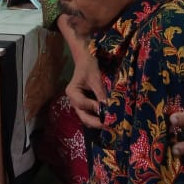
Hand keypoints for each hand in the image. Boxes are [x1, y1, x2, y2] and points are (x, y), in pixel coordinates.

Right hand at [58, 14, 105, 128]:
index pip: (83, 105)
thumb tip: (108, 108)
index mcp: (72, 93)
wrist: (86, 56)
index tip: (107, 111)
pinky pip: (91, 113)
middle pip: (84, 116)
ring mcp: (79, 103)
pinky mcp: (86, 102)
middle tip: (110, 126)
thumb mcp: (95, 78)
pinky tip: (109, 118)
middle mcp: (73, 100)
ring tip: (112, 124)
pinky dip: (99, 116)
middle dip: (97, 122)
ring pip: (87, 117)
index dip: (95, 108)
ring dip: (99, 121)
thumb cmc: (89, 64)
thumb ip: (100, 93)